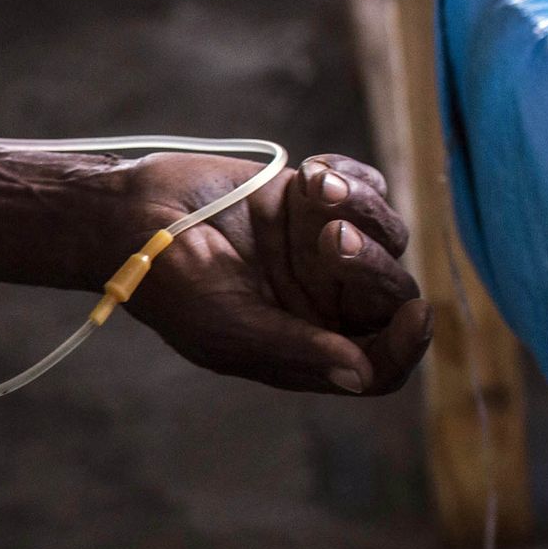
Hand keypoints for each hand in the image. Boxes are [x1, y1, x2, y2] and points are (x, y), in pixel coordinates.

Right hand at [105, 151, 430, 393]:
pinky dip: (352, 177)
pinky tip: (313, 172)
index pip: (380, 365)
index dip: (405, 347)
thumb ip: (297, 350)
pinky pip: (368, 187)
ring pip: (388, 232)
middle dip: (369, 264)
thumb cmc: (168, 283)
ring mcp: (325, 249)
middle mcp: (326, 302)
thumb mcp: (228, 326)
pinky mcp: (318, 200)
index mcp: (308, 347)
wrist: (130, 215)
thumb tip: (362, 375)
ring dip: (361, 208)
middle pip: (391, 293)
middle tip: (328, 237)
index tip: (417, 315)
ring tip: (315, 185)